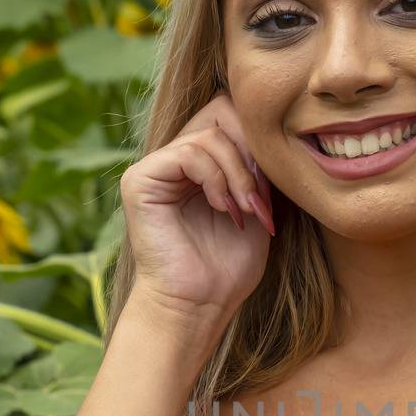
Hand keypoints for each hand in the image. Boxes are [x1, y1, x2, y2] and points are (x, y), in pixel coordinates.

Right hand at [120, 90, 274, 322]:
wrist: (198, 305)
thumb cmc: (228, 268)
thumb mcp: (257, 208)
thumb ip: (260, 169)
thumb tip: (275, 132)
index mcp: (201, 164)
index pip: (234, 117)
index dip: (260, 144)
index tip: (272, 193)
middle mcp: (175, 158)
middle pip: (222, 110)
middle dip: (252, 152)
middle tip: (259, 198)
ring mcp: (156, 167)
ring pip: (210, 133)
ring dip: (239, 175)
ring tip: (246, 212)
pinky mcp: (140, 178)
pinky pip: (189, 152)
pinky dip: (217, 179)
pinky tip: (224, 210)